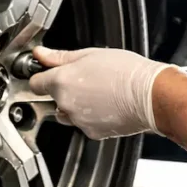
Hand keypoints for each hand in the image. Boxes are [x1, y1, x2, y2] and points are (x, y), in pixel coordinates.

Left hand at [28, 47, 172, 139]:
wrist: (151, 95)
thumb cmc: (126, 72)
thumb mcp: (90, 54)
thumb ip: (59, 57)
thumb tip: (40, 55)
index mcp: (61, 82)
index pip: (35, 83)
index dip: (41, 76)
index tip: (47, 72)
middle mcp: (66, 104)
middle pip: (52, 98)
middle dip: (63, 90)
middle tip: (85, 79)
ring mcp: (78, 120)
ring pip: (66, 113)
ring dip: (75, 105)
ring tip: (97, 93)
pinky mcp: (91, 133)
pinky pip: (83, 124)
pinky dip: (90, 117)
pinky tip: (105, 105)